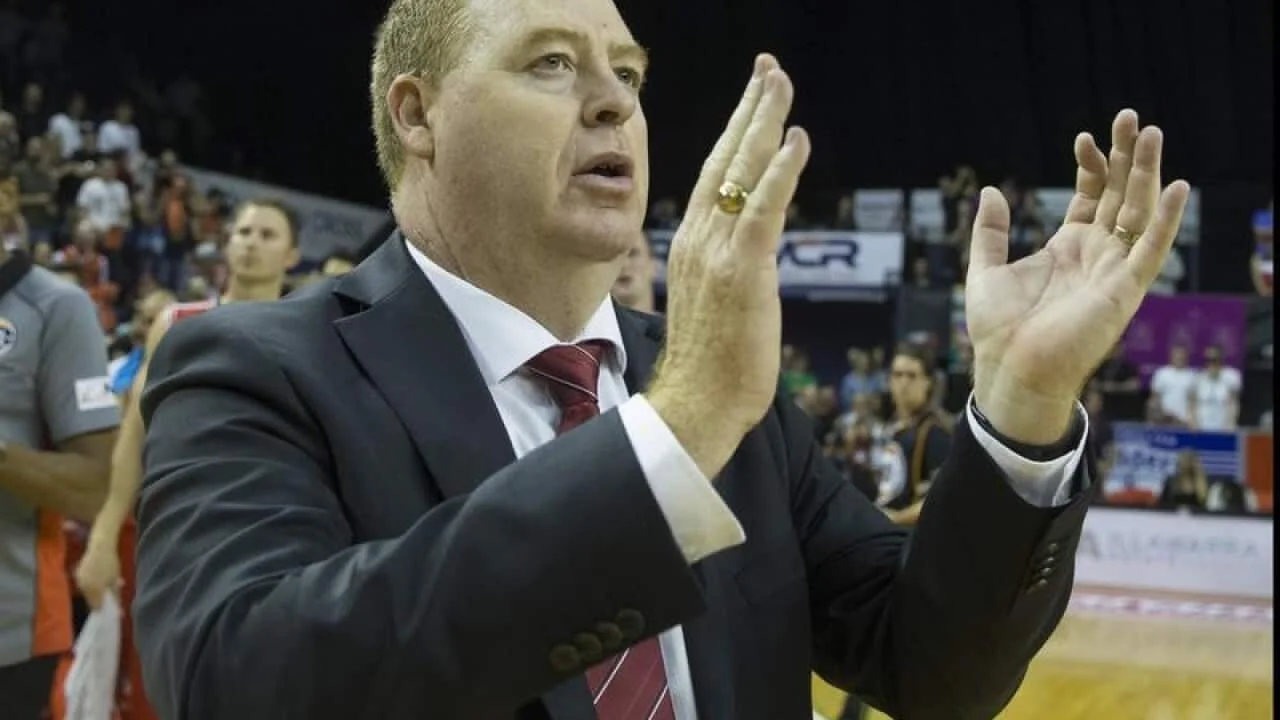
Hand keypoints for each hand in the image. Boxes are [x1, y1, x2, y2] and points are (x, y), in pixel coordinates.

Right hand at [74, 543, 120, 609]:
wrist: (101, 547)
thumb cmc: (111, 563)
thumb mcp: (114, 580)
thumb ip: (115, 595)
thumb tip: (118, 610)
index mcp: (94, 589)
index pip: (96, 606)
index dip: (102, 610)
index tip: (108, 612)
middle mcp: (84, 586)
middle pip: (90, 600)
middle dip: (98, 601)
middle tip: (107, 601)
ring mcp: (79, 580)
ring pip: (87, 592)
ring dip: (94, 593)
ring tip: (103, 589)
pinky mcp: (77, 574)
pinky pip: (83, 585)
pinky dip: (90, 586)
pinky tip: (97, 582)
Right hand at [648, 54, 810, 475]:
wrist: (694, 408)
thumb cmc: (710, 368)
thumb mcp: (716, 305)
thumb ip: (729, 270)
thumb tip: (751, 257)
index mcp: (693, 245)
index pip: (715, 176)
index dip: (737, 133)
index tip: (754, 98)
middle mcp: (698, 239)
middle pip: (725, 159)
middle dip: (750, 109)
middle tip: (769, 68)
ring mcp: (717, 253)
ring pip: (742, 173)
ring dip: (764, 122)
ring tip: (781, 82)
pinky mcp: (742, 271)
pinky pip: (763, 210)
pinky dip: (780, 172)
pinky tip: (796, 139)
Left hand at [966, 109, 1188, 444]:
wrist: (1009, 370)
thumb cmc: (998, 331)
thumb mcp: (985, 269)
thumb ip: (991, 232)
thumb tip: (988, 191)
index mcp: (1067, 249)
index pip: (1091, 197)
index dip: (1091, 167)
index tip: (1083, 138)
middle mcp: (1096, 256)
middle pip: (1120, 196)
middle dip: (1125, 157)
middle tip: (1128, 118)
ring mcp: (1113, 271)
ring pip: (1139, 213)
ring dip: (1147, 174)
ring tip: (1151, 134)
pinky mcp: (1124, 290)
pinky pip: (1152, 250)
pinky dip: (1167, 220)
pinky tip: (1178, 187)